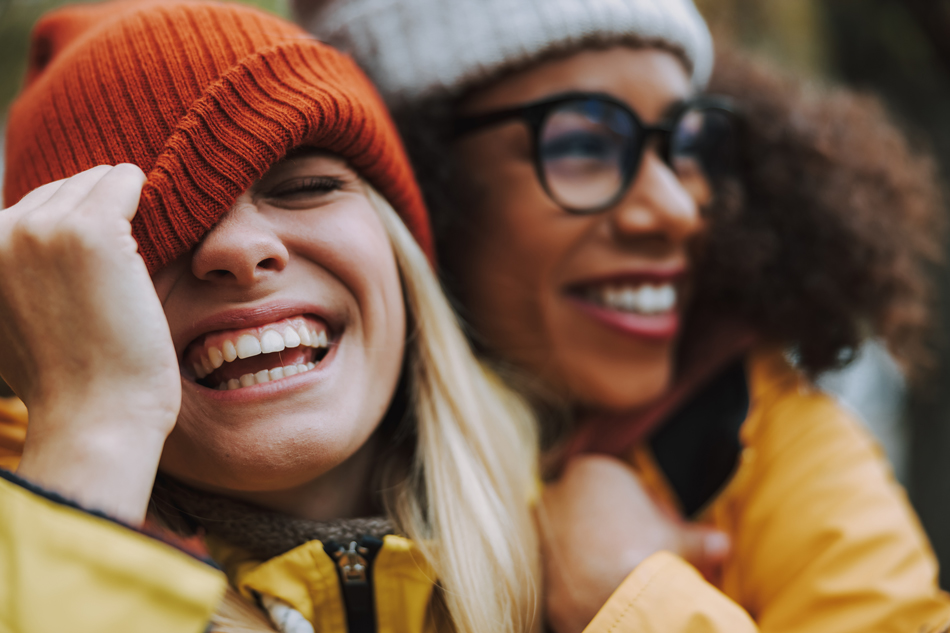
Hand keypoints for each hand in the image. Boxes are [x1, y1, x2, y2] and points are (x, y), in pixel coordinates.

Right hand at [0, 165, 179, 522]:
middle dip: (98, 219)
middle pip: (64, 189)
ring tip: (131, 268)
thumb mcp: (10, 323)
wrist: (97, 418)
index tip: (95, 271)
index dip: (74, 233)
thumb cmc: (69, 381)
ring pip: (96, 181)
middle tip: (117, 274)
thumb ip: (12, 277)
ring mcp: (42, 229)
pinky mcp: (91, 231)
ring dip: (123, 211)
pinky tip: (159, 228)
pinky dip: (146, 196)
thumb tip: (36, 249)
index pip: (33, 208)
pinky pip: (126, 180)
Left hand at [540, 455, 729, 632]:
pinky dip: (580, 578)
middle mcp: (558, 491)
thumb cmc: (648, 554)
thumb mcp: (681, 541)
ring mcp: (541, 527)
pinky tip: (603, 595)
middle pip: (598, 513)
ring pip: (577, 539)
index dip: (653, 515)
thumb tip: (723, 544)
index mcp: (592, 469)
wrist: (611, 598)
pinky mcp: (533, 562)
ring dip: (601, 557)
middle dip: (623, 536)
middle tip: (648, 560)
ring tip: (628, 581)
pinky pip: (561, 567)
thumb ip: (699, 538)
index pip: (626, 488)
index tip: (665, 537)